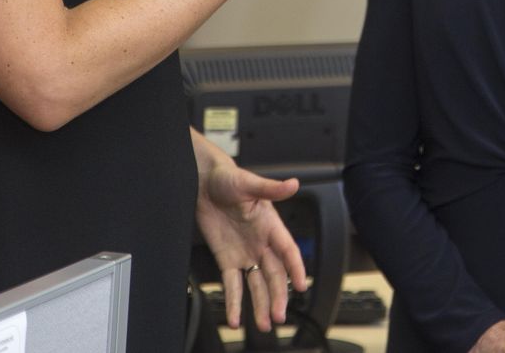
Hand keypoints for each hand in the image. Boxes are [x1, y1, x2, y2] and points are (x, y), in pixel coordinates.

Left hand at [192, 129, 307, 330]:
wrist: (203, 182)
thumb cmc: (229, 178)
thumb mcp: (249, 183)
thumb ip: (271, 188)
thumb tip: (293, 184)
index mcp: (271, 225)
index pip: (288, 250)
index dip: (296, 267)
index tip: (301, 285)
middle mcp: (261, 244)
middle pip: (274, 274)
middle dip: (278, 296)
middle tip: (278, 315)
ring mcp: (244, 254)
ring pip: (256, 284)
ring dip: (260, 304)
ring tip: (263, 324)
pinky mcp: (226, 260)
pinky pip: (232, 285)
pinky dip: (234, 302)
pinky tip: (235, 318)